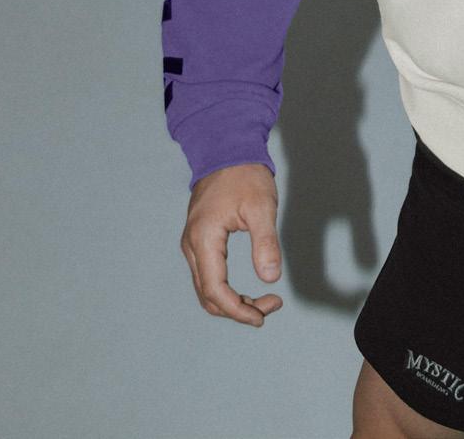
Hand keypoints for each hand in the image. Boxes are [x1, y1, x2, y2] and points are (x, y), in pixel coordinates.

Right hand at [180, 162, 284, 325]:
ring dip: (232, 301)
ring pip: (206, 288)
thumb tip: (270, 279)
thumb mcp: (261, 207)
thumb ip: (265, 243)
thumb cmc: (245, 175)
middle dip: (237, 309)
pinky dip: (225, 288)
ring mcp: (193, 242)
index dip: (238, 310)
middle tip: (269, 307)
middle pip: (208, 295)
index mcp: (204, 239)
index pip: (215, 290)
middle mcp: (192, 245)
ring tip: (263, 301)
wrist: (227, 148)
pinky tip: (247, 289)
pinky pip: (208, 275)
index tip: (262, 316)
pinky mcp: (199, 239)